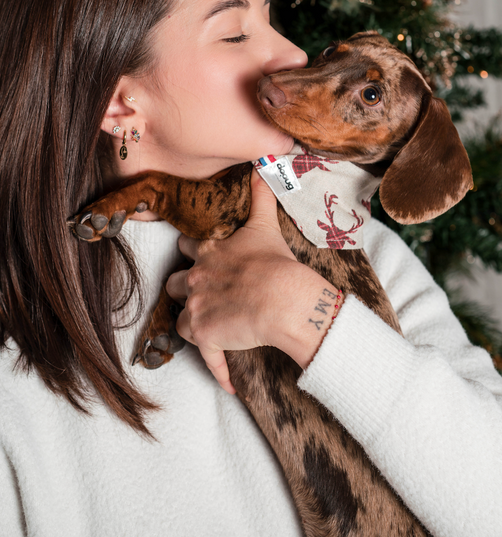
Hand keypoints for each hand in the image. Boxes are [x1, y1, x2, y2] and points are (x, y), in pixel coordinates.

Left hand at [166, 170, 339, 391]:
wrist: (281, 296)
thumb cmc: (274, 260)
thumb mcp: (264, 223)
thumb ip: (261, 194)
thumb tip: (264, 163)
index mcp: (209, 252)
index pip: (189, 246)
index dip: (193, 250)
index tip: (196, 253)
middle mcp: (196, 278)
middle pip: (176, 282)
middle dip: (184, 287)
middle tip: (200, 293)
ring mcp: (197, 308)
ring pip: (181, 318)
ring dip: (193, 323)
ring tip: (209, 330)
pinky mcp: (205, 335)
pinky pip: (207, 356)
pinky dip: (218, 366)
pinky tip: (229, 380)